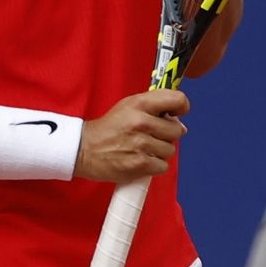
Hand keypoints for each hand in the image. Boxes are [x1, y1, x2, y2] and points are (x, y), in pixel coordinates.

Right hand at [74, 89, 189, 182]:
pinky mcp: (138, 165)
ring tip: (142, 148)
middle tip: (151, 136)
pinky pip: (162, 166)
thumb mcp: (130, 105)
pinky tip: (140, 159)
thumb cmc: (110, 127)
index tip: (175, 114)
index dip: (181, 107)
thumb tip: (182, 125)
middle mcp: (142, 122)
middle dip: (167, 134)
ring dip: (159, 151)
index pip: (178, 99)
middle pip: (177, 130)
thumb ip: (156, 107)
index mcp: (141, 104)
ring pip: (170, 150)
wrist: (84, 149)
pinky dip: (154, 165)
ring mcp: (140, 144)